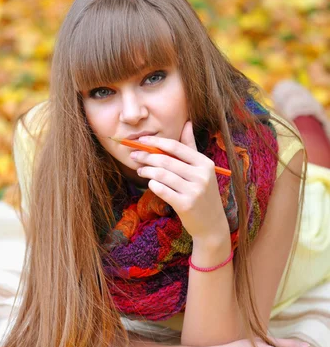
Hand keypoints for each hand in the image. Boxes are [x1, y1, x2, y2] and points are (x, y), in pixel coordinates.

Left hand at [130, 121, 228, 240]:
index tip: (142, 141)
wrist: (211, 223)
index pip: (176, 147)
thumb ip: (191, 147)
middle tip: (135, 156)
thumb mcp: (201, 170)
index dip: (156, 142)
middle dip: (146, 156)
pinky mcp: (185, 205)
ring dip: (147, 170)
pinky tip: (150, 182)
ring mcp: (194, 191)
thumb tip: (186, 123)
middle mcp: (201, 176)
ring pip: (162, 175)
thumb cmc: (203, 193)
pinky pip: (162, 190)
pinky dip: (153, 184)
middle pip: (166, 160)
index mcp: (205, 163)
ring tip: (140, 170)